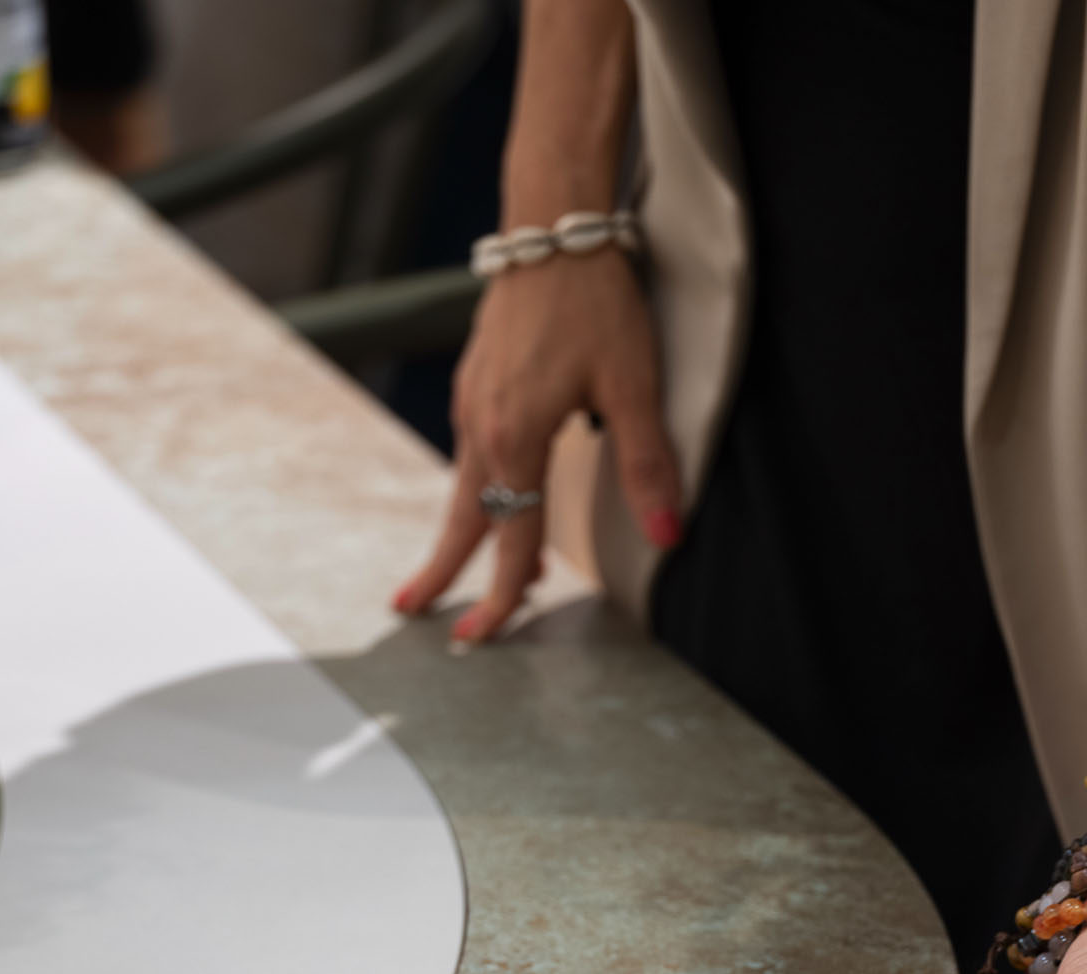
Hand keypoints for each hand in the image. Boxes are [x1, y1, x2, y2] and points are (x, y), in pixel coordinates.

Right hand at [392, 248, 682, 646]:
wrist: (552, 225)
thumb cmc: (595, 297)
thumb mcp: (635, 384)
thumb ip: (648, 465)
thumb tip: (668, 533)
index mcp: (517, 440)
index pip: (511, 541)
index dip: (504, 595)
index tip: (484, 636)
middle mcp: (483, 430)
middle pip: (461, 523)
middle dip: (443, 575)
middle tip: (417, 615)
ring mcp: (473, 406)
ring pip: (461, 490)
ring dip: (459, 535)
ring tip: (447, 572)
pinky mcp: (476, 384)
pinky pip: (469, 455)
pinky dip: (473, 490)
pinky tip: (490, 495)